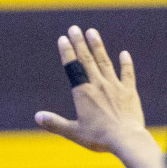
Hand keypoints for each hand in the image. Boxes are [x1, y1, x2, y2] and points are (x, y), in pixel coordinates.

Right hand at [35, 26, 147, 155]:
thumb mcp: (73, 132)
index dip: (67, 52)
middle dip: (80, 43)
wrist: (126, 139)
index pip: (73, 68)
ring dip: (98, 46)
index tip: (63, 39)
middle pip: (87, 60)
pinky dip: (125, 63)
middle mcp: (98, 85)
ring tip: (92, 32)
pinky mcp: (129, 92)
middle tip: (74, 28)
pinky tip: (123, 54)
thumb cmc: (99, 138)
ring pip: (104, 62)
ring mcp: (115, 86)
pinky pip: (127, 74)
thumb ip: (55, 123)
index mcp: (83, 93)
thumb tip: (37, 116)